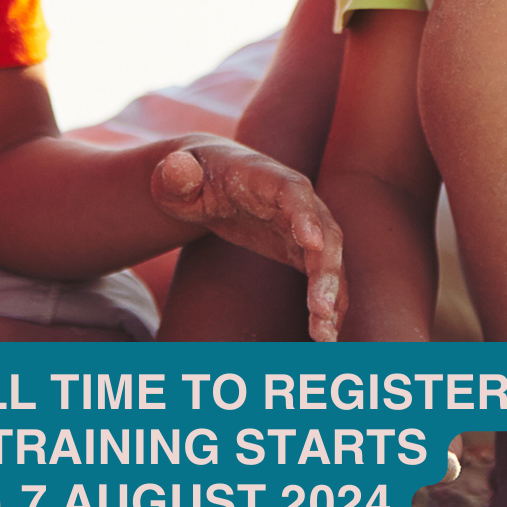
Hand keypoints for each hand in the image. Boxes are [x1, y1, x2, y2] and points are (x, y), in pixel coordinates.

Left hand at [151, 138, 345, 340]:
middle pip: (324, 232)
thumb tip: (178, 171)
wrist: (208, 179)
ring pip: (329, 261)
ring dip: (333, 297)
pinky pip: (322, 278)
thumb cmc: (190, 175)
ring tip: (325, 336)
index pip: (293, 192)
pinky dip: (327, 305)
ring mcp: (302, 226)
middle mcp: (295, 200)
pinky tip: (324, 336)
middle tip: (322, 309)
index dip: (305, 216)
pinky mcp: (300, 250)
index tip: (313, 245)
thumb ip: (175, 174)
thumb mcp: (174, 174)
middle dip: (327, 271)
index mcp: (265, 176)